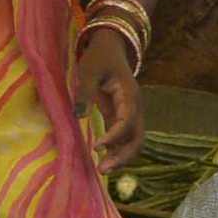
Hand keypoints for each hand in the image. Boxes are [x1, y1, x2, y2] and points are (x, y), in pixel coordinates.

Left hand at [74, 28, 145, 166]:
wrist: (110, 47)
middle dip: (123, 156)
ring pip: (133, 141)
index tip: (97, 146)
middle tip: (103, 170)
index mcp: (129, 95)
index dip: (114, 136)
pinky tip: (104, 161)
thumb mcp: (89, 70)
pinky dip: (117, 151)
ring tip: (103, 170)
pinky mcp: (121, 117)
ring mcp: (130, 113)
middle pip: (137, 138)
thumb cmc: (99, 57)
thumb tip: (80, 116)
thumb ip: (85, 92)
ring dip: (121, 157)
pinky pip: (124, 138)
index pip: (127, 121)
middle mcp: (134, 107)